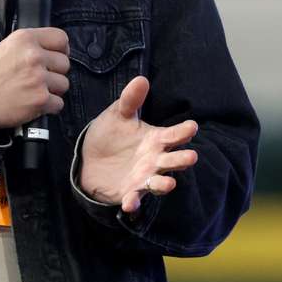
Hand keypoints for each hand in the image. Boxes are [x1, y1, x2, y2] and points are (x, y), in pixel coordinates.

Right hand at [0, 27, 69, 131]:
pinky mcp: (40, 99)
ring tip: (34, 92)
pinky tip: (34, 105)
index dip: (61, 50)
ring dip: (52, 91)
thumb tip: (50, 50)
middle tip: (39, 79)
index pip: (61, 38)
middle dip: (54, 73)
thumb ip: (29, 45)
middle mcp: (34, 56)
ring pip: (63, 84)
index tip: (57, 57)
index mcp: (25, 39)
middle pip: (64, 63)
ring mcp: (38, 78)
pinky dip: (49, 107)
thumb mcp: (5, 48)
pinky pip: (59, 103)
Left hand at [79, 76, 198, 212]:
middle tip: (192, 157)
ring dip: (164, 184)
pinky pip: (134, 198)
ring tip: (169, 184)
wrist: (89, 160)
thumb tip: (141, 79)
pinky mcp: (129, 193)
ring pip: (159, 183)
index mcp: (155, 139)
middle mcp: (154, 160)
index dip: (183, 131)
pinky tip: (129, 203)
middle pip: (173, 160)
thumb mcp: (118, 115)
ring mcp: (143, 178)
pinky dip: (133, 202)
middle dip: (182, 159)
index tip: (192, 126)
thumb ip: (130, 100)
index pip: (173, 135)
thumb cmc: (110, 135)